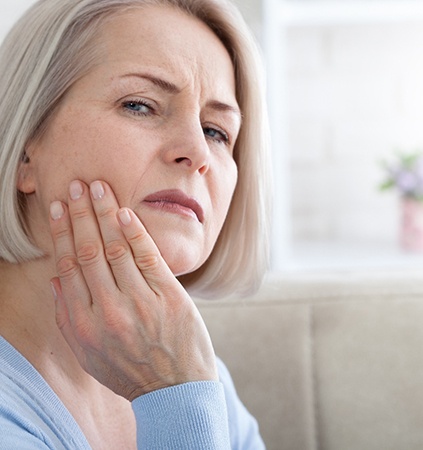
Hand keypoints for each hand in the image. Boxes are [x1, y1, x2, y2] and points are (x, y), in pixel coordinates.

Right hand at [49, 180, 217, 400]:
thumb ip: (68, 316)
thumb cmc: (129, 369)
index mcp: (85, 324)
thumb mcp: (88, 354)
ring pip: (117, 249)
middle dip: (80, 214)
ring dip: (105, 214)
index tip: (57, 208)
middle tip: (75, 186)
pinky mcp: (169, 297)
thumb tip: (56, 277)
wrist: (175, 389)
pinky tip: (124, 213)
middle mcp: (109, 311)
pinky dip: (135, 233)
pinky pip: (148, 258)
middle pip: (89, 251)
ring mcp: (141, 302)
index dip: (62, 233)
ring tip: (97, 187)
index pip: (68, 266)